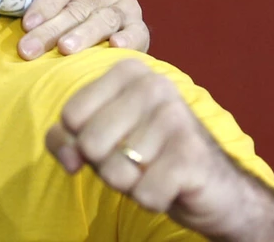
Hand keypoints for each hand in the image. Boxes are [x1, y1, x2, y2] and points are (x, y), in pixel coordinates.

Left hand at [19, 0, 149, 59]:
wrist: (86, 41)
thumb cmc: (52, 24)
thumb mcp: (37, 10)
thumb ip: (20, 7)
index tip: (26, 23)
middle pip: (80, 4)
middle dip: (52, 28)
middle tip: (30, 49)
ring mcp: (126, 6)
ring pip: (105, 18)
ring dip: (83, 34)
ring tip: (65, 49)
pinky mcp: (139, 30)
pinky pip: (137, 32)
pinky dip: (127, 39)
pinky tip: (114, 46)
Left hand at [43, 60, 270, 238]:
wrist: (209, 183)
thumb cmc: (145, 155)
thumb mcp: (96, 140)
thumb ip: (64, 139)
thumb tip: (70, 158)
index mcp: (128, 72)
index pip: (71, 117)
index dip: (80, 142)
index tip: (111, 141)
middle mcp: (154, 85)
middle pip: (89, 144)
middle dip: (105, 166)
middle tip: (135, 161)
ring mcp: (177, 117)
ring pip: (115, 173)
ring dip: (130, 184)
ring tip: (154, 171)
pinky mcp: (192, 153)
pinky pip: (143, 194)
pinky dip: (151, 199)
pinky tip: (170, 186)